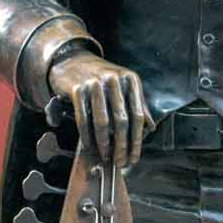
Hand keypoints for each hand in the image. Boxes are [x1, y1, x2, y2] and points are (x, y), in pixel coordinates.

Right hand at [48, 52, 152, 167]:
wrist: (72, 60)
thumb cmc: (101, 78)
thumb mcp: (124, 85)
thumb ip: (138, 104)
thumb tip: (150, 128)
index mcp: (130, 79)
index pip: (137, 115)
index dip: (137, 140)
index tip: (134, 156)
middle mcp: (113, 79)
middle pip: (121, 120)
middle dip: (122, 146)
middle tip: (120, 162)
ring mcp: (94, 84)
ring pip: (102, 122)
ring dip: (104, 143)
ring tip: (105, 156)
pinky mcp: (77, 89)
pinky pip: (83, 118)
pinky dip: (86, 136)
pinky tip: (89, 146)